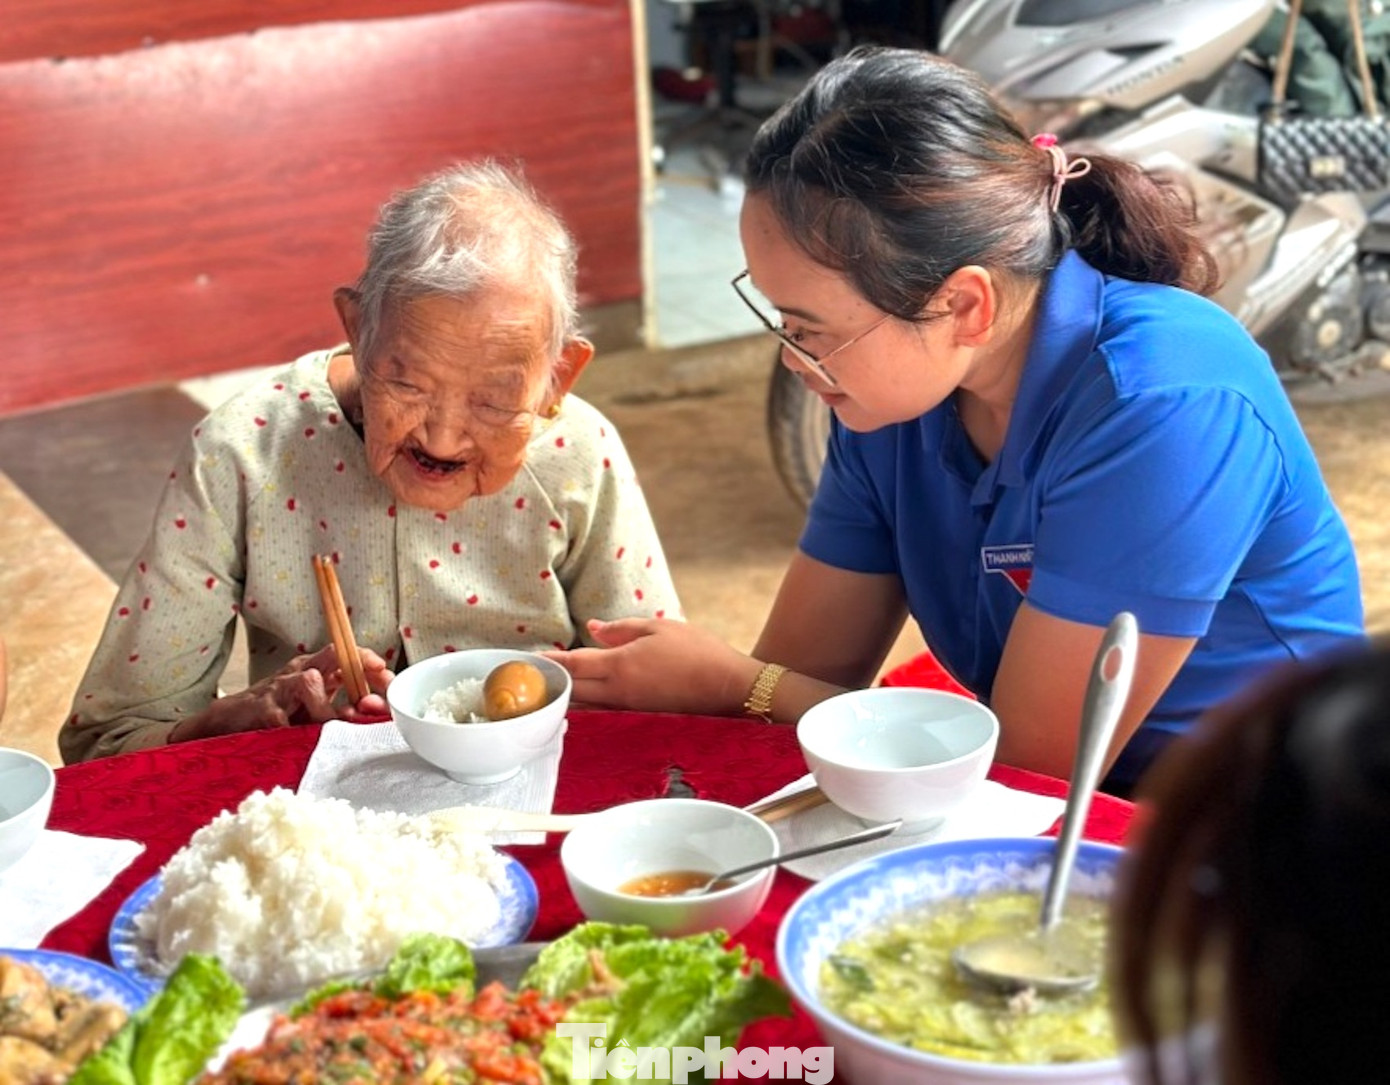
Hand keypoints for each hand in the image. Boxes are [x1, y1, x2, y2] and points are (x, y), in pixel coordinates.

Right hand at [168, 644, 393, 742]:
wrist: (229, 721)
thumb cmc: (279, 713)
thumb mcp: (314, 708)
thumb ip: (343, 709)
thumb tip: (373, 713)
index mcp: (316, 669)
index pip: (349, 655)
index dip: (371, 662)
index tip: (389, 678)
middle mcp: (300, 671)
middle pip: (334, 655)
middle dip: (359, 670)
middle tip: (372, 698)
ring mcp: (279, 687)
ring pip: (309, 681)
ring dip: (327, 707)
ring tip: (334, 725)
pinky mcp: (259, 707)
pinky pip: (280, 715)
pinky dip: (292, 728)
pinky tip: (297, 738)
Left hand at [545, 618, 761, 715]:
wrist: (730, 688)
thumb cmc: (698, 652)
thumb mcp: (659, 627)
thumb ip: (621, 629)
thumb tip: (592, 630)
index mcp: (619, 665)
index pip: (573, 664)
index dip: (549, 662)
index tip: (528, 660)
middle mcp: (618, 692)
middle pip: (573, 689)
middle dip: (552, 682)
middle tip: (531, 677)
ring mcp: (629, 710)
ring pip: (587, 706)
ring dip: (567, 698)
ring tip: (550, 691)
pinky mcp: (640, 719)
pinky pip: (604, 714)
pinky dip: (588, 708)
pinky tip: (583, 704)